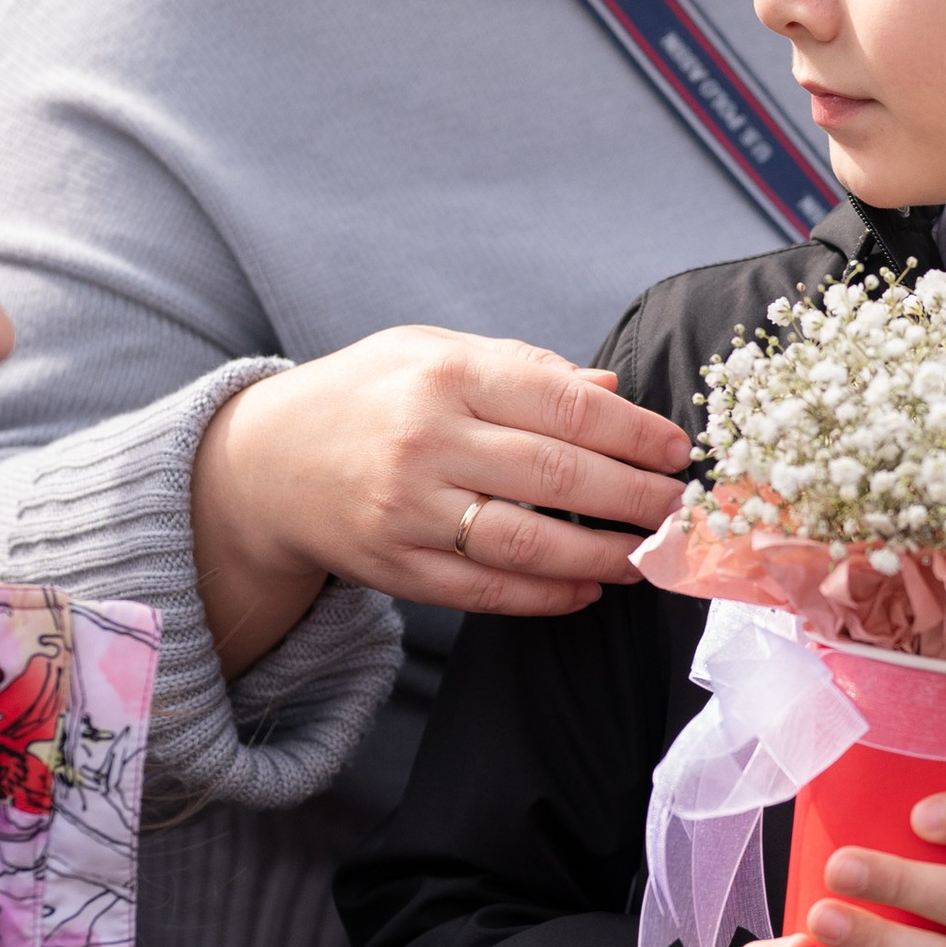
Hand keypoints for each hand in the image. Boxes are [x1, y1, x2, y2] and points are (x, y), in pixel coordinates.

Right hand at [191, 329, 688, 674]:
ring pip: (527, 542)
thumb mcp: (435, 352)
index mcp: (445, 373)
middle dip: (635, 496)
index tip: (677, 450)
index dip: (633, 432)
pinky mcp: (396, 568)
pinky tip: (586, 587)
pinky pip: (487, 589)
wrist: (265, 462)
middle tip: (680, 509)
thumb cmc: (369, 396)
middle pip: (556, 475)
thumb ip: (524, 369)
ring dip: (602, 554)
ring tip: (647, 556)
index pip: (562, 405)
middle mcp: (426, 441)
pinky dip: (546, 594)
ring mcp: (408, 510)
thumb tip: (611, 392)